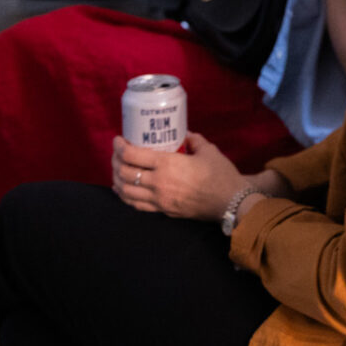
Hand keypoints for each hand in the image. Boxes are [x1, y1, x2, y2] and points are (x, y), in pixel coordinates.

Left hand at [112, 133, 243, 220]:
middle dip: (115, 161)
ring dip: (116, 179)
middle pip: (124, 173)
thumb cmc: (221, 175)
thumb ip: (193, 140)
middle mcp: (158, 183)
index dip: (119, 147)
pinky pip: (136, 204)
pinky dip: (125, 196)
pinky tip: (123, 189)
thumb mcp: (208, 150)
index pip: (132, 156)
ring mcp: (159, 199)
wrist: (230, 202)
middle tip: (117, 153)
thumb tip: (184, 135)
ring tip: (117, 170)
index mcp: (167, 164)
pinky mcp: (163, 210)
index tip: (118, 140)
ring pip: (126, 191)